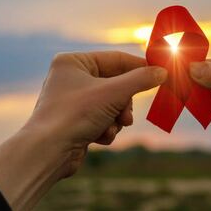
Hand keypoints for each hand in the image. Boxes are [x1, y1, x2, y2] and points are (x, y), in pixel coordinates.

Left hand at [26, 51, 166, 175]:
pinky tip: (100, 136)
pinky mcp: (75, 120)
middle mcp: (72, 78)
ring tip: (112, 128)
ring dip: (116, 119)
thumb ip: (140, 80)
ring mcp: (73, 100)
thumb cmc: (75, 114)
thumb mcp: (114, 93)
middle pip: (115, 84)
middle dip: (124, 104)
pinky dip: (106, 128)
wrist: (47, 152)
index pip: (116, 59)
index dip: (139, 67)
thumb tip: (162, 72)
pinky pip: (102, 118)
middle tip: (127, 116)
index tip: (159, 74)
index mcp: (74, 62)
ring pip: (111, 104)